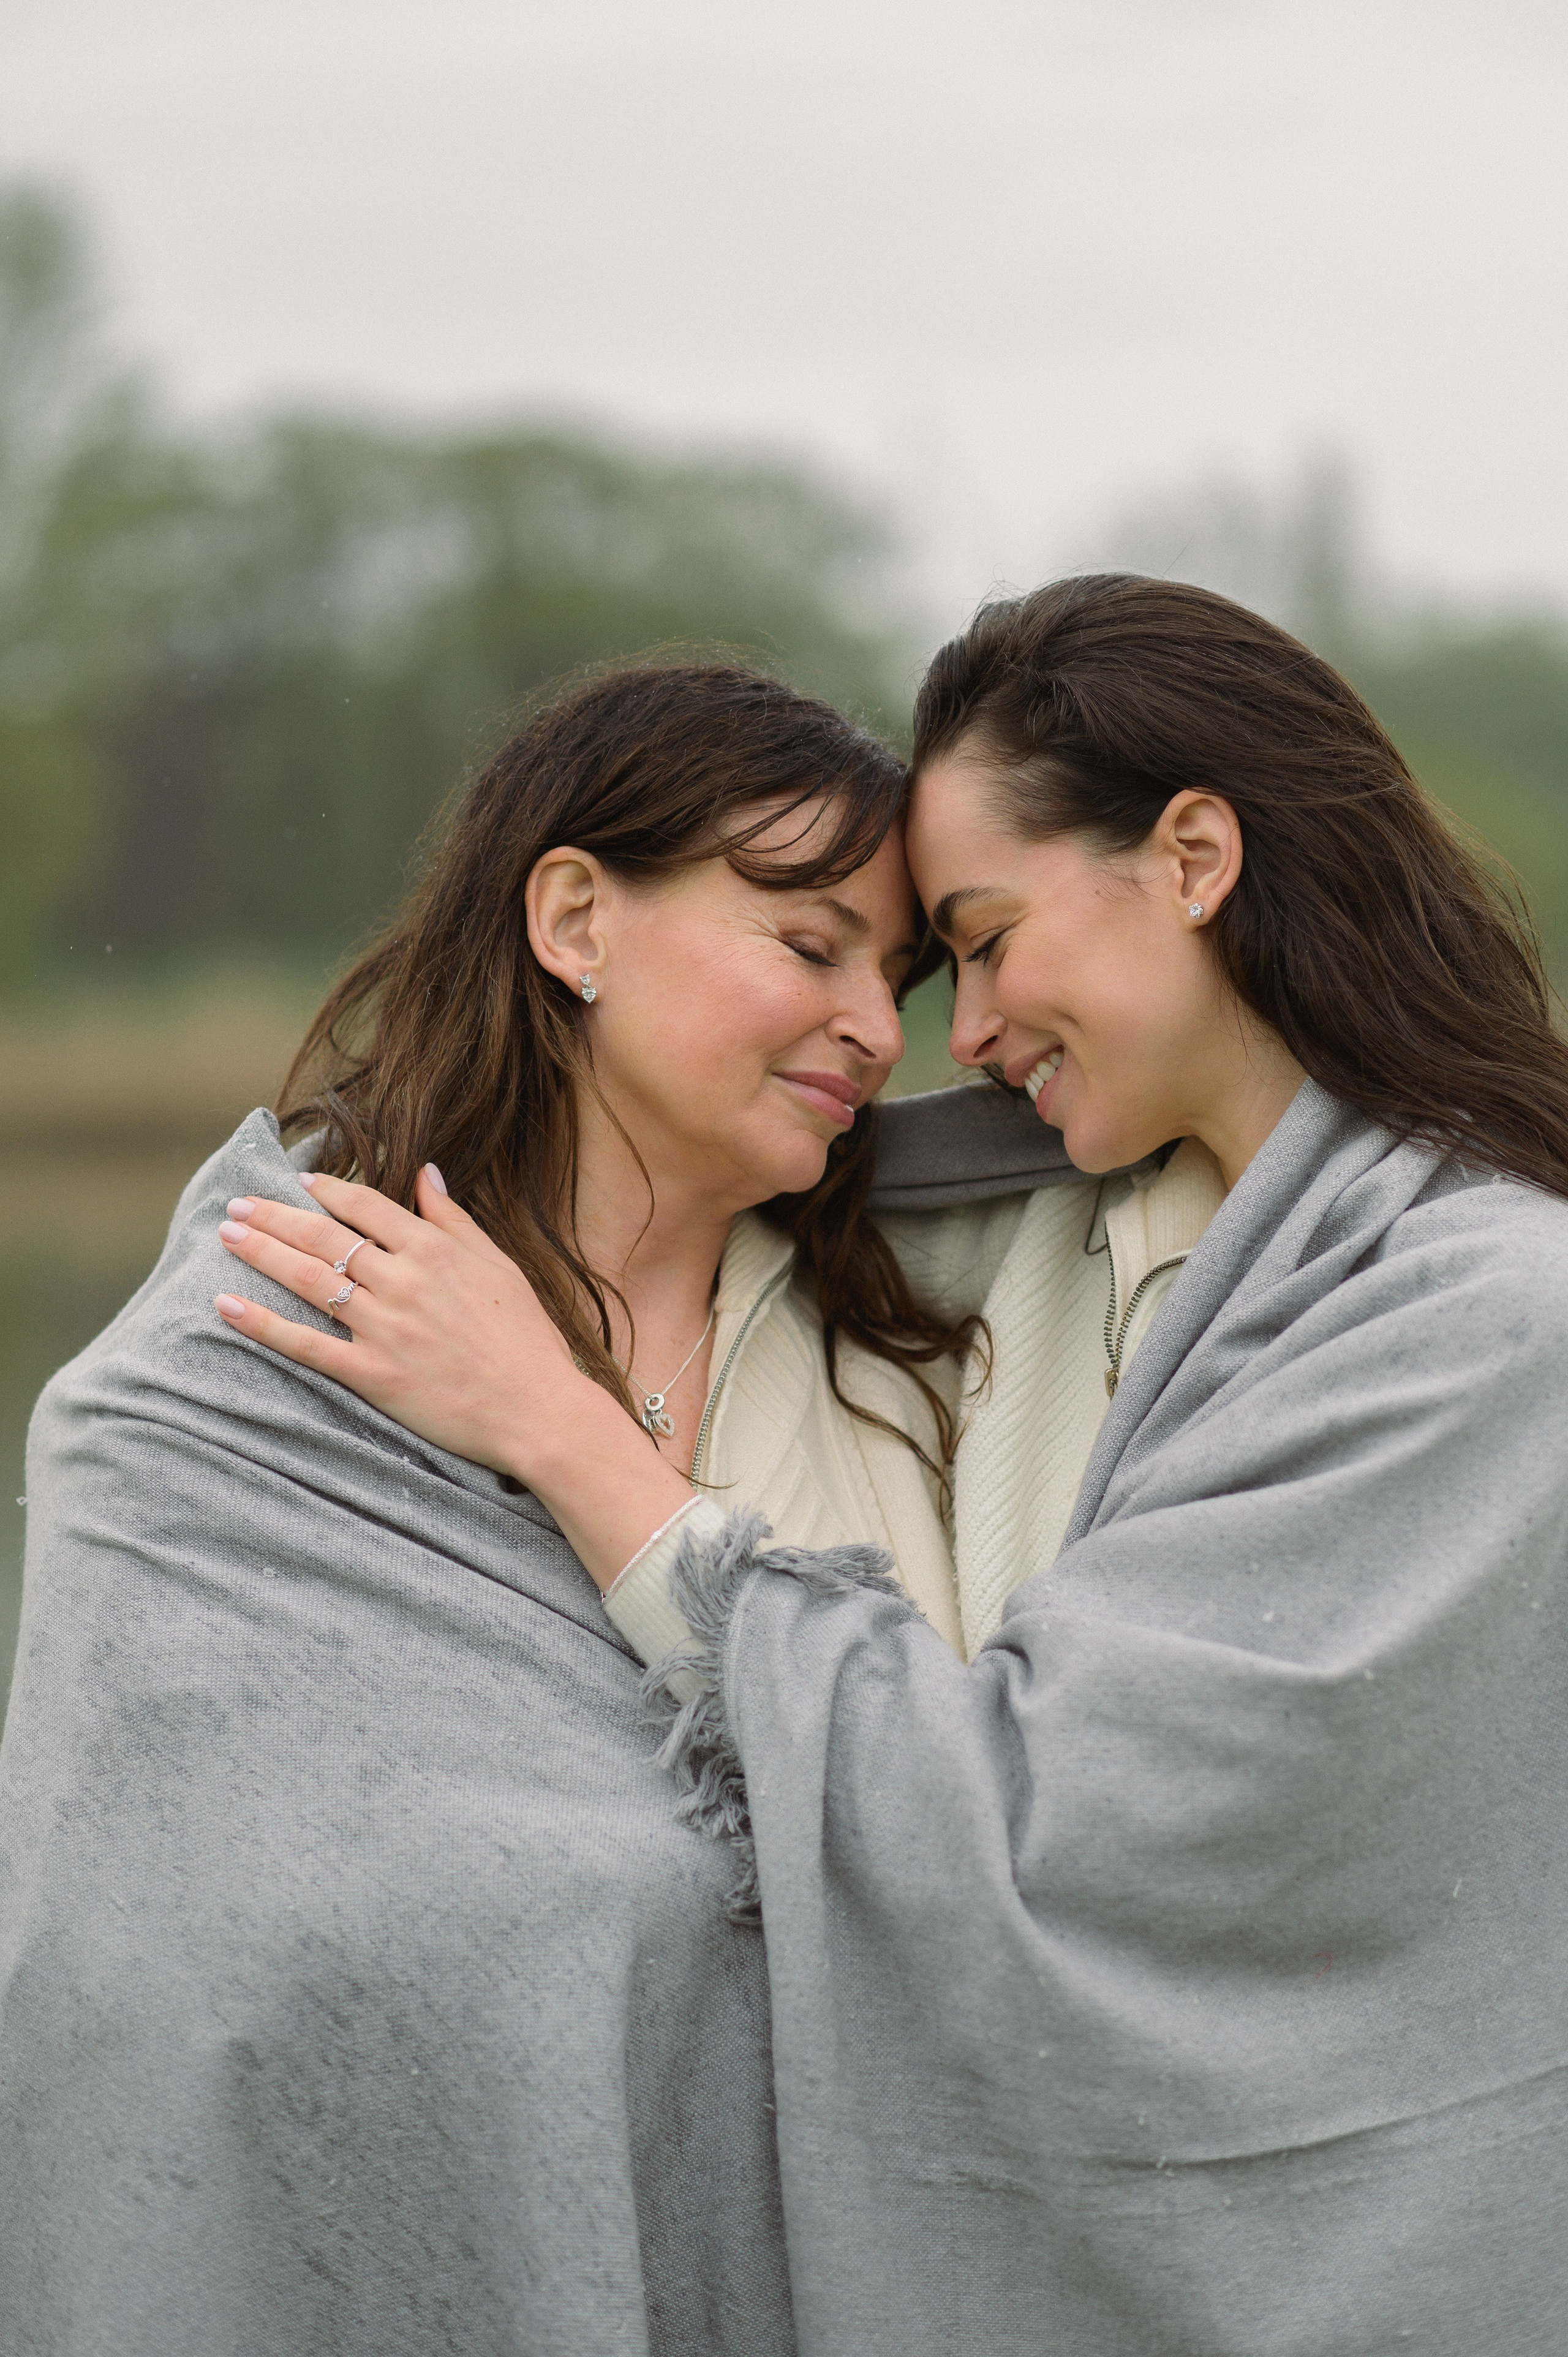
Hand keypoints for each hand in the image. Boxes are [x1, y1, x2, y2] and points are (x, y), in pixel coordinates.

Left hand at [214, 1164, 691, 1586]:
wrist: (539, 1409)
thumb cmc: (527, 1338)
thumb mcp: (498, 1265)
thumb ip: (454, 1218)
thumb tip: (427, 1172)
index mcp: (435, 1249)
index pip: (368, 1207)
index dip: (329, 1191)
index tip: (300, 1182)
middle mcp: (404, 1280)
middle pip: (325, 1236)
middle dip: (275, 1216)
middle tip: (237, 1203)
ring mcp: (385, 1326)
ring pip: (309, 1279)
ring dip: (261, 1252)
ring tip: (226, 1234)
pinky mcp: (373, 1373)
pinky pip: (306, 1344)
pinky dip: (263, 1324)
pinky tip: (227, 1306)